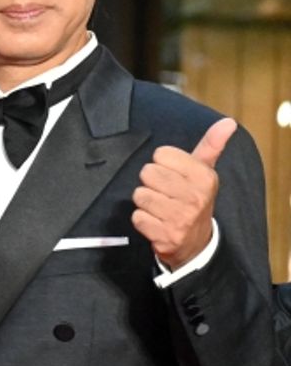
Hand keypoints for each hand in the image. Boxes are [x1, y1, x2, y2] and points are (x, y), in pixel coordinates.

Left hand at [132, 117, 232, 270]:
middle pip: (147, 173)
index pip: (161, 154)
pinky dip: (142, 219)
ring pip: (139, 195)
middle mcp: (195, 197)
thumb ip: (211, 145)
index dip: (162, 164)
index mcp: (204, 177)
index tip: (172, 175)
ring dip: (145, 202)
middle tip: (164, 192)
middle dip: (150, 182)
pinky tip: (156, 222)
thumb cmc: (194, 199)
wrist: (195, 243)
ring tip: (160, 207)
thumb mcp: (204, 172)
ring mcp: (180, 218)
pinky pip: (137, 217)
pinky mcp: (165, 236)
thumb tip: (228, 122)